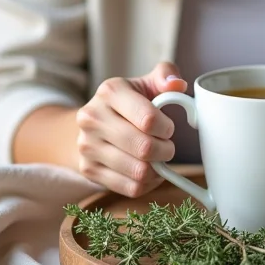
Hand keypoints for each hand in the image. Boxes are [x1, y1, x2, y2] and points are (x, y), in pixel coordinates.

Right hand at [75, 62, 187, 196]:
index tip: (168, 127)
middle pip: (144, 148)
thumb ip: (166, 76)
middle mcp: (92, 117)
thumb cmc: (131, 102)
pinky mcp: (88, 170)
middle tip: (167, 146)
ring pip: (139, 171)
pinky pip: (131, 188)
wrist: (93, 122)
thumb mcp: (147, 83)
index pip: (148, 119)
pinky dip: (148, 183)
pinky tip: (148, 170)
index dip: (167, 128)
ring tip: (157, 157)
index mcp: (110, 91)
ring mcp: (87, 145)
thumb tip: (177, 85)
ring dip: (157, 168)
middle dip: (166, 150)